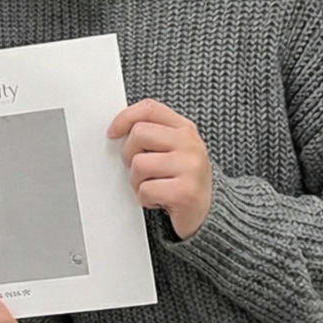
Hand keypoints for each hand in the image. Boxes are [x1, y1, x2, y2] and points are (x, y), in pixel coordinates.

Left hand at [108, 98, 211, 239]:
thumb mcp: (172, 149)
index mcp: (184, 129)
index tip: (112, 133)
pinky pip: (145, 189)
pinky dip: (145, 199)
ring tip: (153, 186)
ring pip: (138, 164)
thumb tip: (117, 130)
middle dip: (130, 155)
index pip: (150, 109)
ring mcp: (190, 167)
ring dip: (137, 181)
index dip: (125, 117)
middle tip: (141, 170)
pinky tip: (160, 200)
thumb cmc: (183, 180)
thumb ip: (152, 134)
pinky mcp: (185, 192)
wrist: (210, 214)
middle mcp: (190, 144)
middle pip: (139, 134)